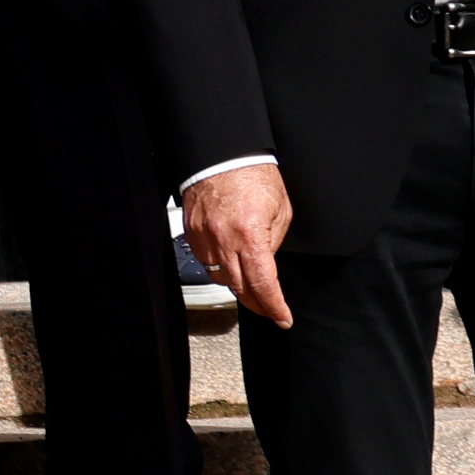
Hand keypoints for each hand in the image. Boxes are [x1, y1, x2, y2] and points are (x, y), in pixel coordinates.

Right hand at [182, 161, 293, 325]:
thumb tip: (266, 264)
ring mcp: (203, 237)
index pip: (263, 284)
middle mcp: (223, 240)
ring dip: (238, 286)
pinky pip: (206, 262)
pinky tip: (231, 264)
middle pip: (239, 288)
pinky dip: (220, 267)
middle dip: (257, 303)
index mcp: (250, 234)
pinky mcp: (192, 232)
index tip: (283, 318)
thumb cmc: (254, 175)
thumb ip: (273, 243)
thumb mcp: (281, 211)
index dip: (274, 306)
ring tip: (252, 287)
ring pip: (220, 278)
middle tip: (270, 309)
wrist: (224, 155)